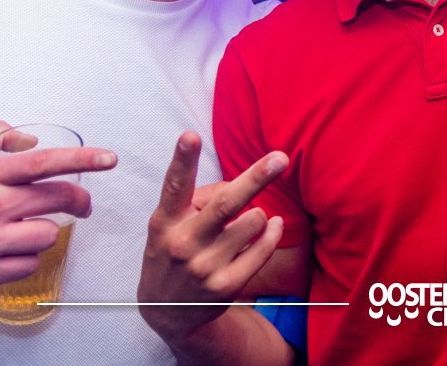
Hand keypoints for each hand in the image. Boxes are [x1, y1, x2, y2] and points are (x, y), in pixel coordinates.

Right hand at [0, 121, 116, 292]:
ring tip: (23, 230)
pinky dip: (25, 258)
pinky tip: (7, 251)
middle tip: (82, 203)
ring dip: (44, 231)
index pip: (44, 162)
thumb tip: (30, 139)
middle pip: (59, 199)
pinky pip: (30, 264)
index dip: (82, 159)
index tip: (108, 158)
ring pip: (49, 234)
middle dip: (81, 200)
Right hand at [138, 131, 287, 342]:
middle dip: (257, 178)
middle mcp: (184, 243)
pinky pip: (264, 248)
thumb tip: (243, 184)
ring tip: (245, 222)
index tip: (190, 135)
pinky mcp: (227, 285)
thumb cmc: (174, 250)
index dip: (183, 160)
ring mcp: (205, 267)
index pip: (175, 186)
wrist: (169, 311)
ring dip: (259, 214)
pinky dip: (274, 231)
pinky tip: (272, 226)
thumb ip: (199, 199)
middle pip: (226, 204)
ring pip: (254, 220)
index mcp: (165, 221)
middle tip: (281, 158)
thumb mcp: (170, 224)